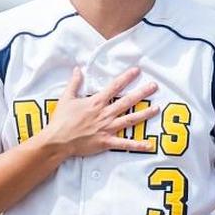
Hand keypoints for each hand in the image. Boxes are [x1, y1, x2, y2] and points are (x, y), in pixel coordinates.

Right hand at [42, 67, 159, 156]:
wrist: (57, 140)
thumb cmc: (61, 120)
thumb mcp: (67, 98)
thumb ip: (74, 83)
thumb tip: (77, 69)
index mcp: (96, 102)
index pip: (114, 87)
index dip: (126, 78)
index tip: (137, 70)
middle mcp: (105, 113)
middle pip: (127, 101)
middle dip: (142, 93)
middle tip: (154, 86)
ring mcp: (107, 128)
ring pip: (130, 120)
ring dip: (144, 114)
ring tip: (156, 108)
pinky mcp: (107, 141)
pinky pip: (125, 143)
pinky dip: (137, 145)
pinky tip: (149, 145)